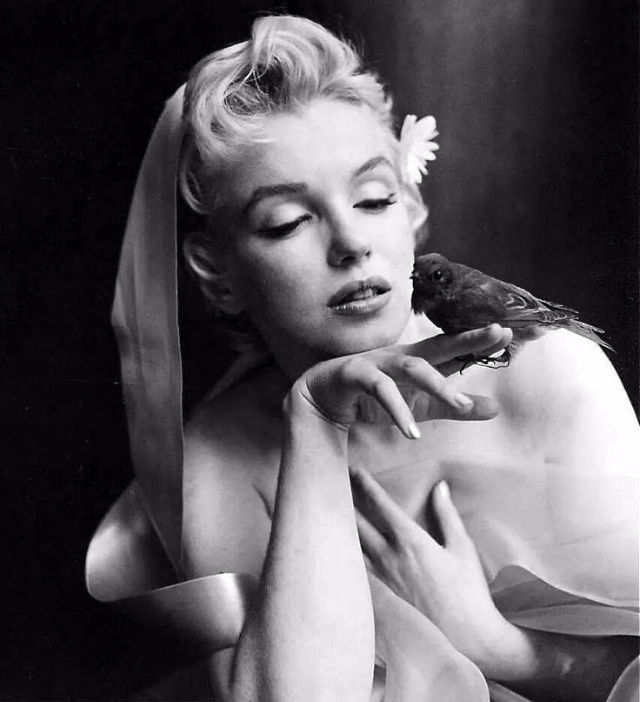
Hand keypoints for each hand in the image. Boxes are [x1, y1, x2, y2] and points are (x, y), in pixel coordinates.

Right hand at [291, 324, 511, 438]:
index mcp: (416, 360)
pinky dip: (396, 410)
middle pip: (437, 345)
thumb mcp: (421, 407)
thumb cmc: (373, 397)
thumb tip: (496, 408)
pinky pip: (379, 390)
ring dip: (436, 384)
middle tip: (496, 332)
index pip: (453, 349)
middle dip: (467, 339)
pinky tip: (411, 432)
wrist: (321, 400)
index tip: (508, 333)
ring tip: (459, 403)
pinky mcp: (355, 374)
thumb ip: (454, 408)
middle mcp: (399, 356)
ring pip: (411, 367)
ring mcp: (377, 363)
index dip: (479, 341)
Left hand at [351, 468, 517, 675]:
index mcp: (410, 542)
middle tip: (332, 485)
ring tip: (325, 515)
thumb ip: (447, 514)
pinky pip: (353, 575)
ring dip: (338, 530)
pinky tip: (333, 556)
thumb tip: (440, 487)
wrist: (468, 639)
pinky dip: (342, 561)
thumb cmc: (469, 592)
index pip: (381, 506)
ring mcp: (380, 581)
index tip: (355, 471)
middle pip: (356, 523)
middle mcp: (389, 558)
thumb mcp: (462, 547)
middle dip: (343, 501)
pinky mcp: (378, 600)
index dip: (366, 485)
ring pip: (349, 549)